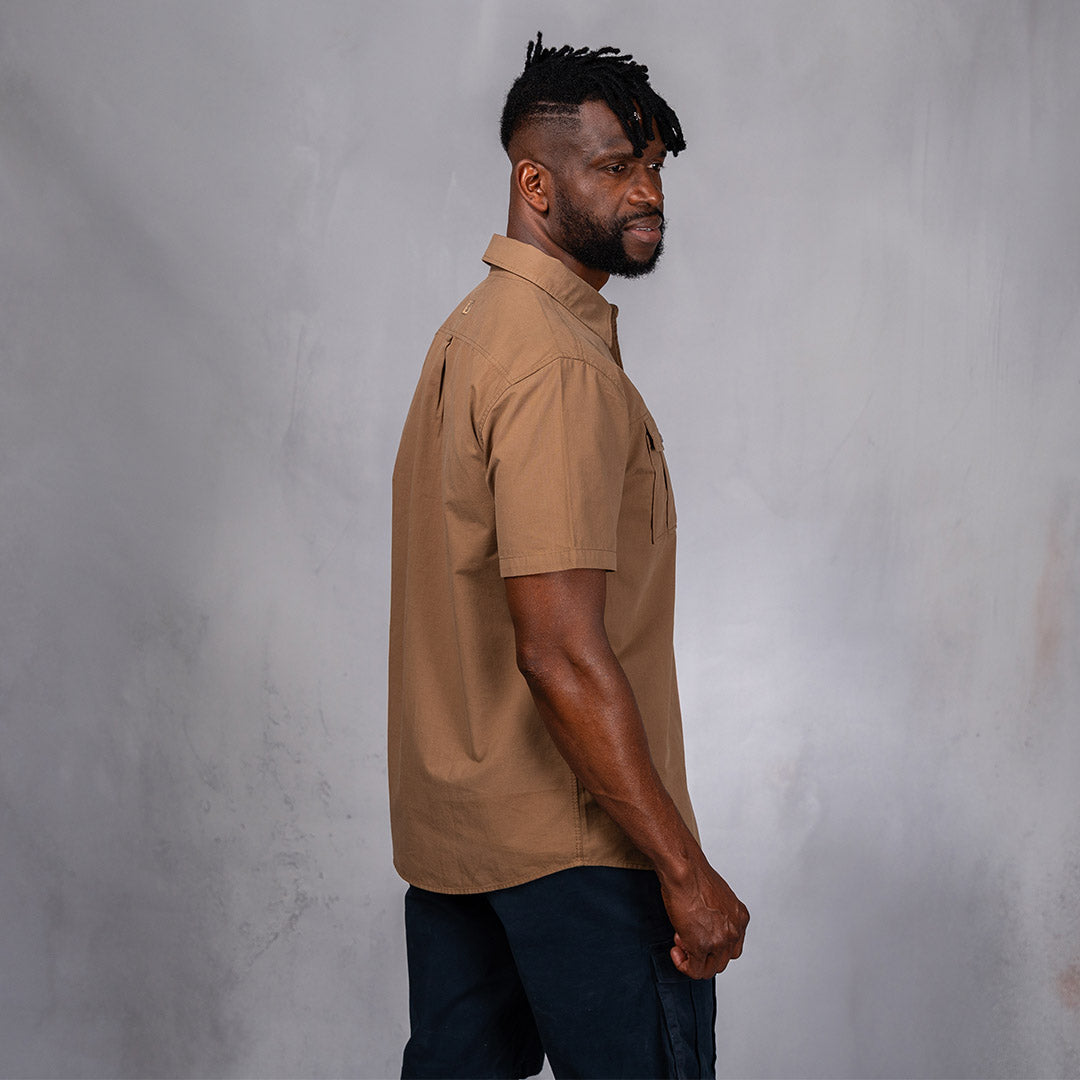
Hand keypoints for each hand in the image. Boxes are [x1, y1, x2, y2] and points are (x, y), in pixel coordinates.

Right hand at [660, 861, 747, 978]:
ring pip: (710, 969)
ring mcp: (720, 940)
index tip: (699, 934)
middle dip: (703, 953)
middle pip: (722, 959)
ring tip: (680, 942)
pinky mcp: (702, 946)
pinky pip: (695, 970)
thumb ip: (717, 913)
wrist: (684, 870)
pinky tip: (676, 952)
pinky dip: (684, 965)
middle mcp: (734, 930)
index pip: (733, 945)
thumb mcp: (716, 894)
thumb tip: (705, 923)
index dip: (713, 943)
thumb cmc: (693, 874)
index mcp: (740, 916)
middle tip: (686, 937)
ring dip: (693, 961)